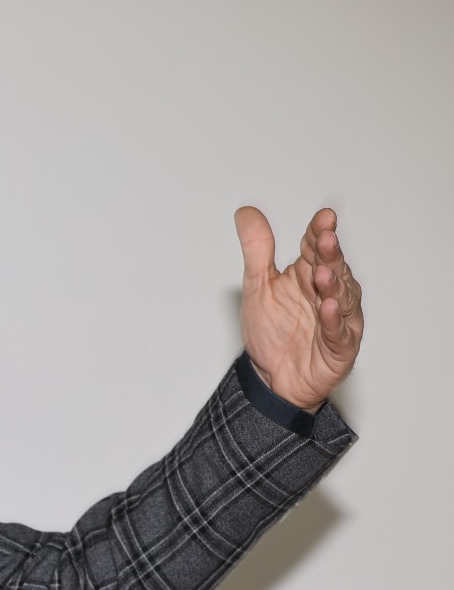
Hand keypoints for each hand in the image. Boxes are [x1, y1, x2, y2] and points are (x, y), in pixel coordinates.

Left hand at [236, 206, 363, 411]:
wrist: (271, 377)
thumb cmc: (271, 331)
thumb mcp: (258, 286)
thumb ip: (257, 250)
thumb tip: (246, 212)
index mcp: (308, 274)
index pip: (317, 247)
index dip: (319, 232)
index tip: (323, 217)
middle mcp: (327, 293)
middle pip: (333, 268)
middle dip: (330, 253)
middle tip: (325, 237)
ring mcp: (337, 319)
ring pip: (342, 297)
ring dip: (333, 284)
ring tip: (322, 273)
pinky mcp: (340, 347)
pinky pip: (340, 332)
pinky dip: (335, 320)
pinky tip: (328, 307)